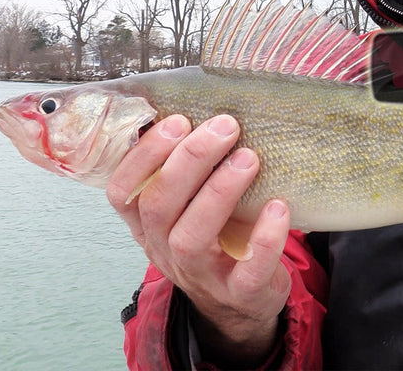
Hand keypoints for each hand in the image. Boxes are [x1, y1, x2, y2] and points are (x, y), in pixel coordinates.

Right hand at [106, 114, 290, 365]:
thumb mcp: (190, 206)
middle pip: (160, 206)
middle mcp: (164, 249)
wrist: (241, 302)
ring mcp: (200, 274)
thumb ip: (188, 168)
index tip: (178, 119)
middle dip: (190, 160)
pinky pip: (248, 270)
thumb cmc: (217, 235)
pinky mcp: (240, 293)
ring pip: (192, 236)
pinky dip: (264, 237)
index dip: (144, 155)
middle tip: (226, 126)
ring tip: (249, 158)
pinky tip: (279, 206)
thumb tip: (205, 101)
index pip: (123, 191)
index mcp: (147, 224)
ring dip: (220, 192)